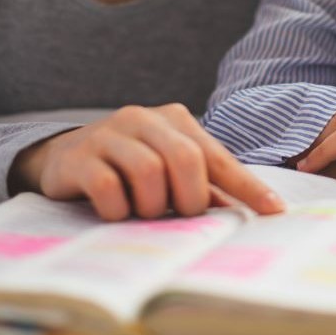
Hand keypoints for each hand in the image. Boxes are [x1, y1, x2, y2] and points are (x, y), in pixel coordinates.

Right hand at [10, 104, 283, 220]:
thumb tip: (245, 210)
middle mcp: (144, 119)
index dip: (247, 186)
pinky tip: (115, 213)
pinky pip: (108, 188)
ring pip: (148, 172)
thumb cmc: (126, 168)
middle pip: (185, 160)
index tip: (275, 211)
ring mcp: (109, 134)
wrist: (61, 157)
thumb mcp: (167, 170)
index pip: (218, 157)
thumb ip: (203, 186)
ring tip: (143, 213)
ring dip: (151, 206)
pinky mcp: (79, 157)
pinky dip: (118, 209)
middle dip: (190, 198)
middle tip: (180, 215)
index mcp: (175, 120)